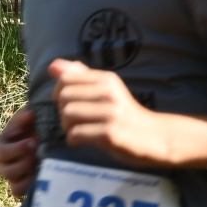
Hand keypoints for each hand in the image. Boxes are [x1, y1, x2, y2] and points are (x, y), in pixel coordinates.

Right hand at [0, 106, 39, 198]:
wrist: (47, 138)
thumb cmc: (33, 126)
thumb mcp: (28, 117)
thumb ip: (25, 116)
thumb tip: (30, 114)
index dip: (15, 149)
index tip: (32, 142)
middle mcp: (2, 164)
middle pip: (6, 171)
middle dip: (24, 163)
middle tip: (39, 154)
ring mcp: (12, 177)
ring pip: (13, 184)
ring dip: (29, 174)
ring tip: (42, 163)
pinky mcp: (22, 187)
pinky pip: (21, 193)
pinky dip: (31, 185)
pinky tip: (43, 173)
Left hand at [52, 59, 169, 163]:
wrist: (154, 136)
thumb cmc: (124, 113)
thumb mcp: (107, 89)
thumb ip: (80, 76)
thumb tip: (53, 66)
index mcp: (107, 79)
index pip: (66, 78)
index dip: (59, 92)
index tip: (69, 102)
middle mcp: (109, 93)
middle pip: (63, 97)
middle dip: (62, 111)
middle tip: (76, 120)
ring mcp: (111, 113)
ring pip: (67, 115)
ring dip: (68, 127)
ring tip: (80, 130)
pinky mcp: (110, 133)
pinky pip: (76, 134)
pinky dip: (74, 140)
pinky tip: (84, 140)